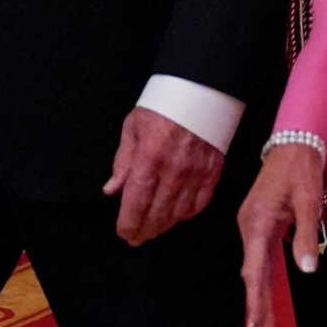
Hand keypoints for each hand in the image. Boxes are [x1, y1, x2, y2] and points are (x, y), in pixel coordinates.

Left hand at [103, 107, 223, 246]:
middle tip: (136, 237)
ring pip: (178, 214)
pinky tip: (176, 216)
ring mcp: (196, 174)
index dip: (129, 223)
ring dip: (163, 226)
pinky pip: (199, 204)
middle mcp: (174, 170)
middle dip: (144, 230)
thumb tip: (112, 189)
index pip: (136, 203)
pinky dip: (186, 214)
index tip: (124, 232)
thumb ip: (123, 161)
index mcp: (150, 158)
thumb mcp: (133, 127)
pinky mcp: (213, 173)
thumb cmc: (163, 106)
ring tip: (153, 229)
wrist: (201, 90)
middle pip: (157, 214)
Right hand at [236, 143, 324, 326]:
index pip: (254, 271)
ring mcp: (253, 225)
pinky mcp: (260, 223)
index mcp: (258, 223)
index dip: (256, 300)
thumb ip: (306, 235)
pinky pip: (260, 256)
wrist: (293, 145)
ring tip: (263, 323)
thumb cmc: (301, 170)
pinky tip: (265, 292)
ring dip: (260, 294)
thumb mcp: (309, 201)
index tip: (255, 325)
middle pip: (252, 273)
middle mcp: (250, 227)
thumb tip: (307, 270)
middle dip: (257, 305)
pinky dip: (262, 277)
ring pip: (255, 266)